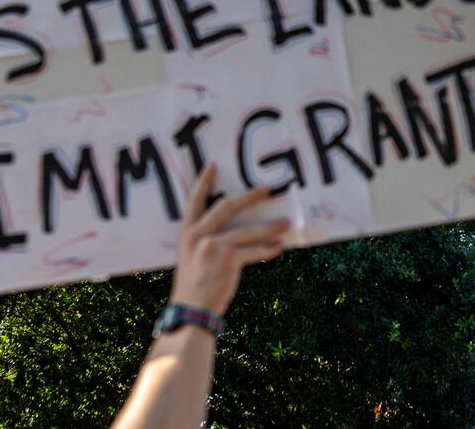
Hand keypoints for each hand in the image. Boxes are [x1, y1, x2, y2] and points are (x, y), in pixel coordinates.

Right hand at [169, 164, 289, 315]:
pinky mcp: (227, 260)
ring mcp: (212, 247)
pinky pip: (254, 251)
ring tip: (286, 222)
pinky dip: (268, 249)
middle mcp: (198, 235)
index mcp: (187, 232)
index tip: (214, 164)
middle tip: (267, 189)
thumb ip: (206, 239)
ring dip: (270, 227)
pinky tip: (280, 247)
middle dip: (250, 196)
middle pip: (227, 206)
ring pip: (248, 230)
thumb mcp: (192, 256)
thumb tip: (233, 228)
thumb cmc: (194, 285)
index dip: (204, 181)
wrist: (192, 311)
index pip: (194, 200)